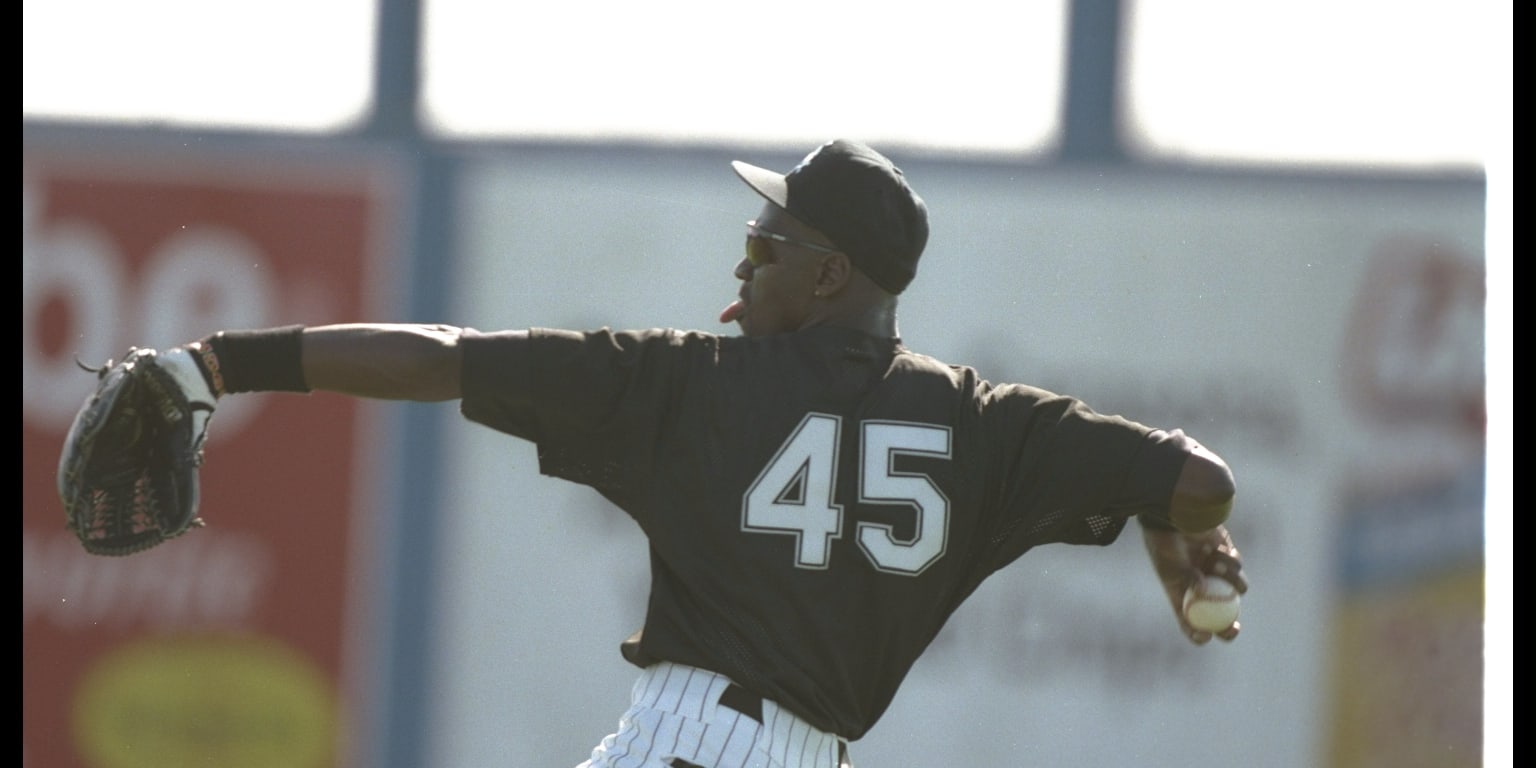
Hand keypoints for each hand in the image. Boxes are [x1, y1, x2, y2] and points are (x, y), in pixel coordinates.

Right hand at [1141, 524, 1246, 644]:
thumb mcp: (1173, 566)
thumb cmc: (1166, 545)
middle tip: (1233, 629)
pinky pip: (1237, 566)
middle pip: (1219, 616)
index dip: (1198, 634)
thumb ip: (1189, 580)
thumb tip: (1203, 593)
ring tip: (1215, 562)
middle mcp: (1202, 588)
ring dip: (1231, 579)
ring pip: (1235, 588)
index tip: (1206, 636)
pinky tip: (1216, 548)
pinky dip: (1230, 560)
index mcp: (1183, 596)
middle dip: (1227, 627)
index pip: (1190, 622)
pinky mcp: (1226, 557)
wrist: (1174, 517)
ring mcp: (1216, 574)